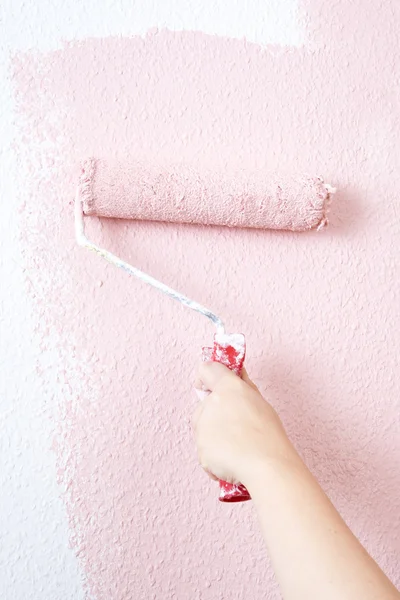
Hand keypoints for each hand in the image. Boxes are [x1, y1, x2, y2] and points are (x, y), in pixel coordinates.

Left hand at [192, 361, 294, 486]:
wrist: (267, 465)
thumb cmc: (268, 434)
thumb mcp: (260, 402)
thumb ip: (243, 387)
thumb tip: (237, 375)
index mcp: (228, 388)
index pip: (207, 370)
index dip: (206, 377)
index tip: (210, 384)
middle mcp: (211, 404)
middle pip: (203, 406)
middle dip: (214, 415)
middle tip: (235, 427)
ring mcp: (203, 428)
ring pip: (203, 429)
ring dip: (214, 436)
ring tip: (237, 446)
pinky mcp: (200, 450)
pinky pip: (205, 451)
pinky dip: (215, 457)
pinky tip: (233, 459)